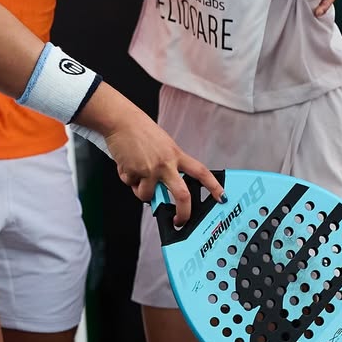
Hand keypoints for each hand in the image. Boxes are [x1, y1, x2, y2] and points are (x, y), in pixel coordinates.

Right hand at [101, 110, 224, 227]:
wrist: (120, 121)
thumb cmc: (139, 129)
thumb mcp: (163, 145)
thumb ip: (168, 163)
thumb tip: (165, 184)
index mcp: (176, 154)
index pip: (201, 172)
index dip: (213, 186)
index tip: (222, 197)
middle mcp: (166, 164)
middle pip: (182, 195)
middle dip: (182, 213)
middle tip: (178, 220)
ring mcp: (150, 170)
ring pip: (148, 196)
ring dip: (140, 191)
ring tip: (136, 173)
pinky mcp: (134, 173)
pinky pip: (131, 185)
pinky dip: (127, 178)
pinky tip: (126, 163)